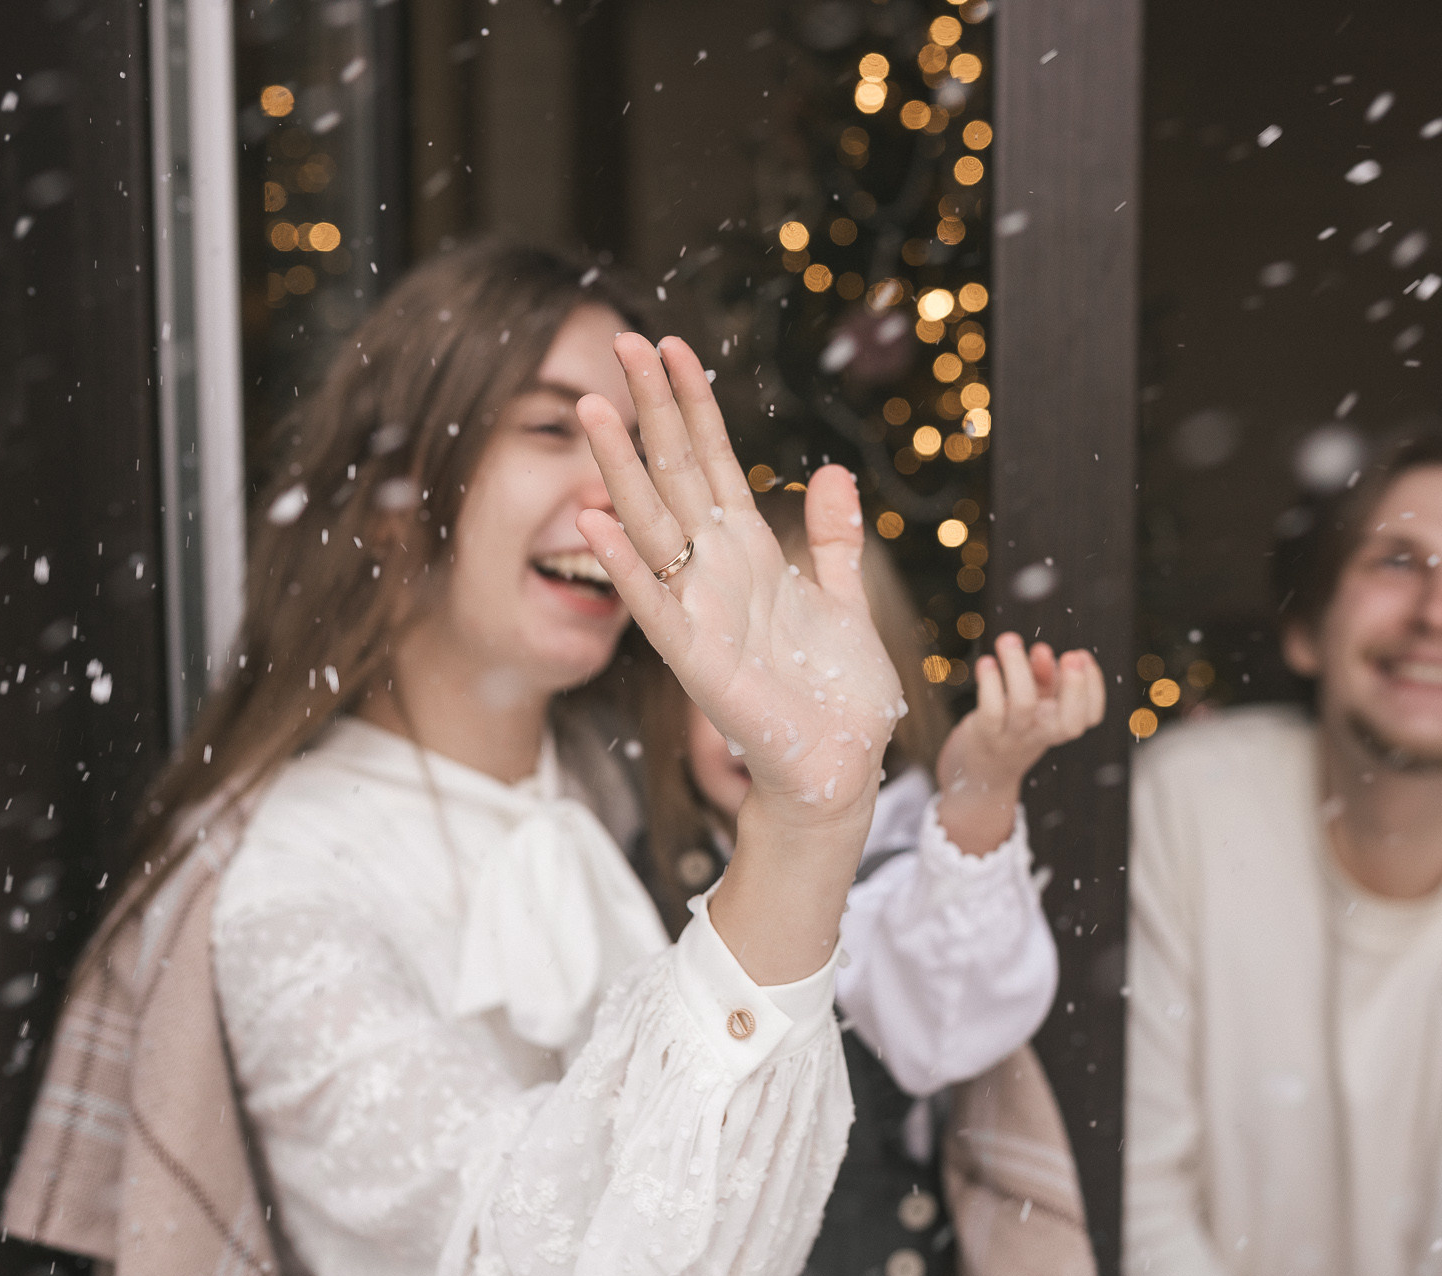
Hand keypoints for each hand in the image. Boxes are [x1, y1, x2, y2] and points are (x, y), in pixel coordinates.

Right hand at [576, 333, 901, 980]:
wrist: (841, 768)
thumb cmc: (837, 695)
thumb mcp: (845, 599)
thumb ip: (833, 538)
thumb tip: (831, 472)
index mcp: (749, 554)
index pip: (713, 463)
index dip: (693, 406)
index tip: (672, 346)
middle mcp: (715, 573)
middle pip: (675, 475)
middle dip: (651, 409)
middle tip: (622, 341)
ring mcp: (699, 612)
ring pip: (652, 526)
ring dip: (621, 468)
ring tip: (596, 408)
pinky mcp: (696, 661)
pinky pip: (654, 606)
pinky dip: (624, 567)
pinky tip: (595, 522)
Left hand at [935, 633, 1104, 855]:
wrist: (980, 773)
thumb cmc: (1011, 726)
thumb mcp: (1034, 702)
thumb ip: (1042, 677)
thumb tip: (1042, 651)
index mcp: (1058, 725)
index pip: (1091, 716)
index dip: (1094, 686)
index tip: (1082, 655)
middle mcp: (1041, 734)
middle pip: (1069, 722)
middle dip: (1075, 686)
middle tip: (1070, 654)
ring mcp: (1013, 737)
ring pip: (1023, 705)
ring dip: (1018, 667)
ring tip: (1009, 640)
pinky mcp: (984, 735)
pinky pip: (990, 710)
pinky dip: (989, 683)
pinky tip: (986, 662)